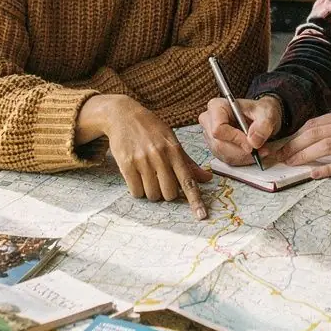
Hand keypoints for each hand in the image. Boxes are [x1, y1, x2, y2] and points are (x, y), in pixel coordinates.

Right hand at [78, 94, 211, 218]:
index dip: (195, 200)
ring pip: (152, 194)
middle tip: (161, 182)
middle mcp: (160, 155)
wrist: (123, 115)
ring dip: (151, 192)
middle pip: (169, 193)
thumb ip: (188, 162)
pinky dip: (138, 190)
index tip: (201, 215)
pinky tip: (137, 177)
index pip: (188, 180)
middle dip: (167, 194)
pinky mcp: (126, 164)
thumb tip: (207, 178)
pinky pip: (136, 191)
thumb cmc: (151, 128)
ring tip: (147, 177)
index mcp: (174, 150)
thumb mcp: (172, 139)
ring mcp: (142, 160)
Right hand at [199, 95, 283, 164]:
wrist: (262, 117)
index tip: (251, 144)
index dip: (235, 138)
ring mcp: (211, 135)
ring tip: (259, 151)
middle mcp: (209, 120)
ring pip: (223, 154)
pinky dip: (241, 159)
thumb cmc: (260, 111)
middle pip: (219, 144)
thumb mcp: (267, 113)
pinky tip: (251, 154)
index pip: (218, 129)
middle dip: (241, 151)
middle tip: (260, 150)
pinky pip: (226, 159)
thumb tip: (253, 141)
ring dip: (243, 157)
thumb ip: (263, 125)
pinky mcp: (216, 147)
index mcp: (217, 106)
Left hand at [277, 108, 330, 179]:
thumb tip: (322, 135)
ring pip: (322, 146)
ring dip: (302, 156)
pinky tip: (312, 174)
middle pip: (312, 133)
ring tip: (288, 164)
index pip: (313, 123)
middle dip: (291, 145)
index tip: (282, 144)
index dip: (295, 134)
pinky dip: (324, 169)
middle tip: (277, 156)